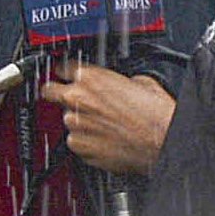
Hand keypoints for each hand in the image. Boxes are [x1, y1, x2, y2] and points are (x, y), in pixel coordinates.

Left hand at [42, 65, 174, 175]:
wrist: (164, 141)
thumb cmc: (156, 114)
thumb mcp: (141, 82)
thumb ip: (116, 81)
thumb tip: (113, 85)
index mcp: (92, 78)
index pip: (62, 69)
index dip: (64, 73)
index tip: (64, 76)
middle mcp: (78, 100)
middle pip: (50, 92)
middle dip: (57, 93)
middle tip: (69, 98)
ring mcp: (76, 124)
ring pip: (68, 118)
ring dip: (80, 120)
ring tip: (105, 124)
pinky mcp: (79, 146)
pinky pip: (75, 140)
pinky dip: (86, 139)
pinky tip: (105, 138)